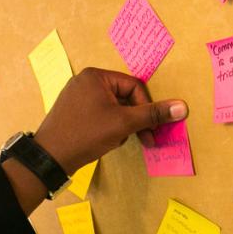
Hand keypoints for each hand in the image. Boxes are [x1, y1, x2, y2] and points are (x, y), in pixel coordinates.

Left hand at [34, 68, 186, 173]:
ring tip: (114, 140)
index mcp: (96, 76)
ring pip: (113, 108)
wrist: (50, 157)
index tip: (150, 130)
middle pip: (123, 97)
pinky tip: (103, 141)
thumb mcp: (123, 123)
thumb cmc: (86, 135)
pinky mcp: (72, 111)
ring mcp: (76, 96)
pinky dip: (107, 127)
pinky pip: (99, 114)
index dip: (145, 109)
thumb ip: (153, 114)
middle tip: (143, 139)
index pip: (133, 87)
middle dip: (132, 119)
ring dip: (121, 125)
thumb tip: (183, 106)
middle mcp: (85, 81)